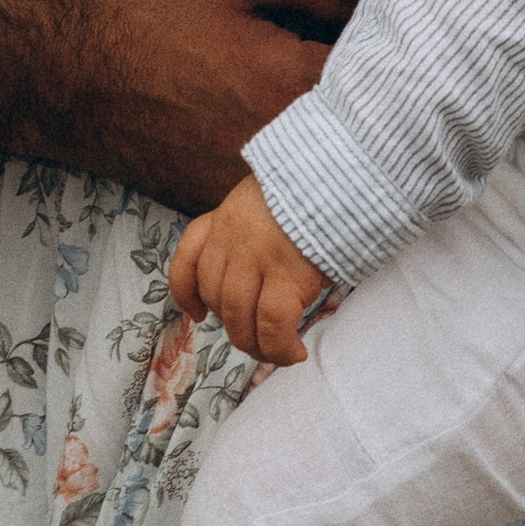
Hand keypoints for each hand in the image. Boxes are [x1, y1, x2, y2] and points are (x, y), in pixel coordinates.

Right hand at [0, 0, 355, 216]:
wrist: (76, 80)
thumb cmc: (155, 20)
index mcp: (294, 79)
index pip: (379, 77)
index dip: (388, 60)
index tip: (388, 47)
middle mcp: (283, 142)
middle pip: (356, 134)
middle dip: (364, 109)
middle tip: (363, 84)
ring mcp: (251, 183)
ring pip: (316, 171)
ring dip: (326, 149)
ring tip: (319, 118)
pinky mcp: (221, 204)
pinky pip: (272, 195)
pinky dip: (283, 176)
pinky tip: (272, 147)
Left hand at [169, 171, 329, 361]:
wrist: (339, 173)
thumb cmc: (312, 189)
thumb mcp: (268, 199)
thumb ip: (252, 230)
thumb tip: (254, 277)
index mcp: (225, 217)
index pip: (187, 257)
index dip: (185, 292)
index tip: (196, 313)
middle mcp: (232, 239)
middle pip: (215, 296)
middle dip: (232, 325)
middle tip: (256, 337)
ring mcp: (257, 258)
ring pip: (239, 318)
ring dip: (255, 345)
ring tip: (275, 351)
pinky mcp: (288, 276)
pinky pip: (273, 327)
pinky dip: (281, 349)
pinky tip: (295, 352)